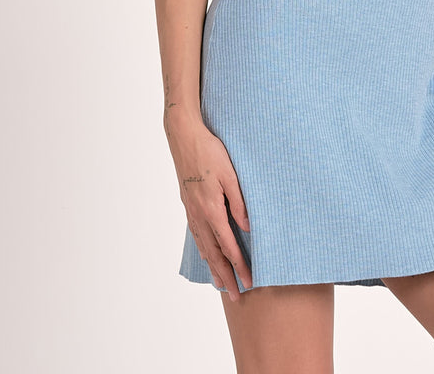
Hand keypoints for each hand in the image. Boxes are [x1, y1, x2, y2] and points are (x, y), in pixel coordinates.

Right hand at [165, 114, 253, 298]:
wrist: (184, 137)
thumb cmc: (211, 152)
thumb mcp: (231, 175)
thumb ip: (240, 202)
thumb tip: (249, 228)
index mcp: (211, 209)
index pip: (228, 246)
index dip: (239, 266)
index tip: (249, 282)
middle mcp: (199, 215)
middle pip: (214, 254)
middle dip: (226, 276)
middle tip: (237, 296)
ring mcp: (191, 211)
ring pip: (203, 247)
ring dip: (213, 267)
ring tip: (222, 284)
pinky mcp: (188, 204)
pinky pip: (197, 235)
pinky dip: (203, 251)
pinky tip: (206, 255)